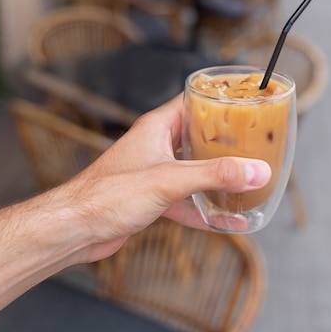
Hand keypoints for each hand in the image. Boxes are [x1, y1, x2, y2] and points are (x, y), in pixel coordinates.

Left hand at [59, 94, 271, 262]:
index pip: (194, 102)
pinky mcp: (152, 199)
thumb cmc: (107, 195)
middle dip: (226, 143)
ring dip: (217, 177)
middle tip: (255, 145)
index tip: (246, 105)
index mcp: (157, 127)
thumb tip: (255, 171)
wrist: (75, 229)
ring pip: (194, 170)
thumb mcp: (169, 180)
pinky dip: (205, 210)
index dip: (220, 101)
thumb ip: (215, 175)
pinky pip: (186, 201)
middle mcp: (156, 146)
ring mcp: (154, 173)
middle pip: (198, 137)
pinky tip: (226, 220)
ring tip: (246, 181)